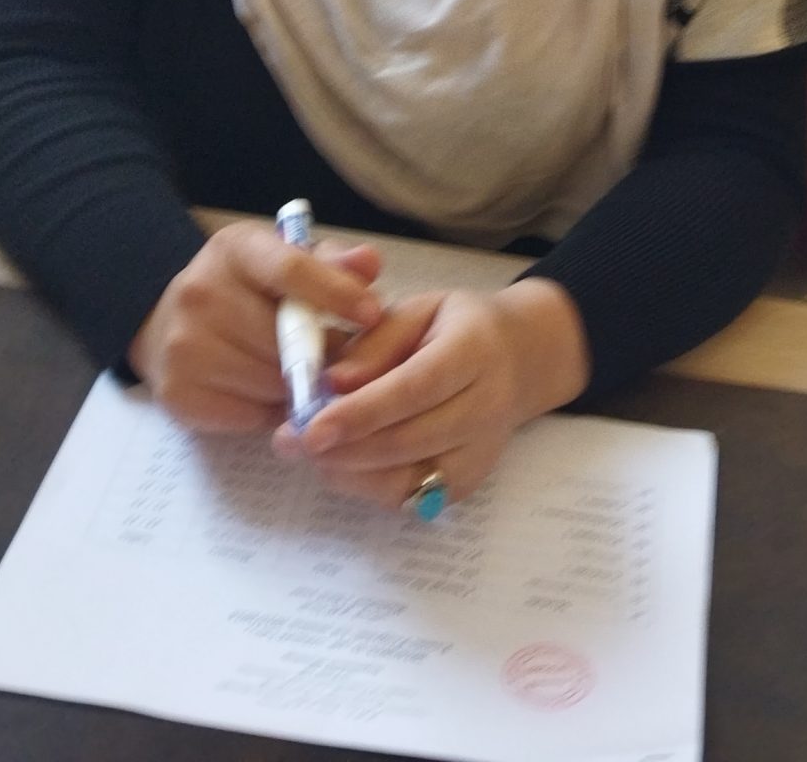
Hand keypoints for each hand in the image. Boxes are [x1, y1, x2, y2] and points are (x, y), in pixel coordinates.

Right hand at [128, 220, 383, 432]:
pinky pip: (249, 415)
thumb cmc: (246, 288)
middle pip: (283, 337)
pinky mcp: (177, 393)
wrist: (168, 321)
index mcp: (235, 249)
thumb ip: (332, 262)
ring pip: (270, 381)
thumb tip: (370, 264)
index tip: (373, 315)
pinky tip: (269, 393)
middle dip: (323, 353)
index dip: (336, 293)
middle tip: (342, 359)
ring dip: (298, 386)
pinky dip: (270, 410)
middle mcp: (200, 291)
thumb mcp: (286, 258)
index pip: (290, 269)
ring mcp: (183, 345)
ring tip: (304, 375)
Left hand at [284, 280, 589, 510]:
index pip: (416, 387)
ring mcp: (480, 453)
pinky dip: (368, 485)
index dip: (362, 412)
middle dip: (343, 448)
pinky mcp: (468, 485)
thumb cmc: (455, 327)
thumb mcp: (417, 310)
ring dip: (349, 472)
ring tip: (309, 451)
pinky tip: (342, 463)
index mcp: (474, 350)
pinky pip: (411, 497)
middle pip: (409, 440)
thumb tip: (330, 382)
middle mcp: (486, 407)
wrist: (517, 361)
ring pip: (408, 478)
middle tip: (289, 441)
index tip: (312, 427)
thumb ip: (374, 343)